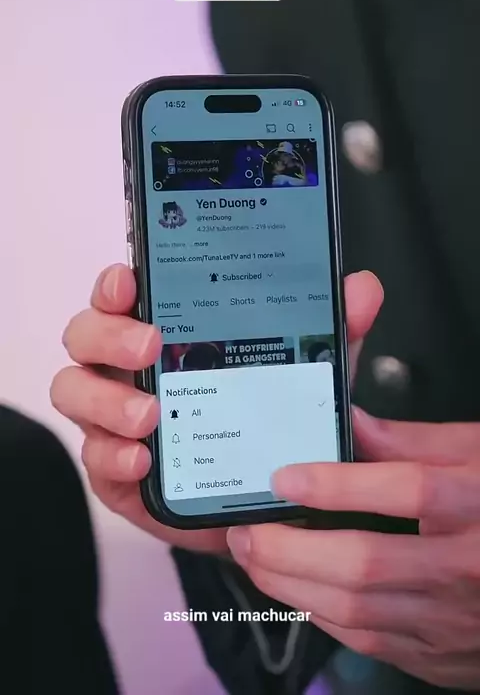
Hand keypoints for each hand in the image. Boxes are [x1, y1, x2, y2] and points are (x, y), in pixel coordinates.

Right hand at [50, 264, 382, 554]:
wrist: (263, 495)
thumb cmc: (269, 417)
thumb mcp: (306, 370)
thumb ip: (331, 329)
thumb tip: (362, 289)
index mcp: (164, 328)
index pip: (123, 292)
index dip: (116, 281)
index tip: (130, 280)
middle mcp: (127, 366)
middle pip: (85, 334)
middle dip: (110, 335)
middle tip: (150, 346)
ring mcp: (113, 416)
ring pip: (74, 391)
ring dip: (106, 400)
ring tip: (151, 417)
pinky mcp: (115, 469)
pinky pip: (94, 457)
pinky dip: (113, 456)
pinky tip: (145, 461)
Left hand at [226, 414, 479, 689]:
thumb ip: (416, 442)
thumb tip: (348, 422)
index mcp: (479, 504)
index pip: (406, 492)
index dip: (340, 484)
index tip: (285, 475)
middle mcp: (467, 569)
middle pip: (366, 565)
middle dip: (290, 547)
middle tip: (244, 527)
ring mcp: (456, 623)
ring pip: (358, 611)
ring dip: (291, 583)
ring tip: (252, 554)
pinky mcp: (443, 657)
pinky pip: (369, 640)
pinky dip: (321, 614)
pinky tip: (294, 588)